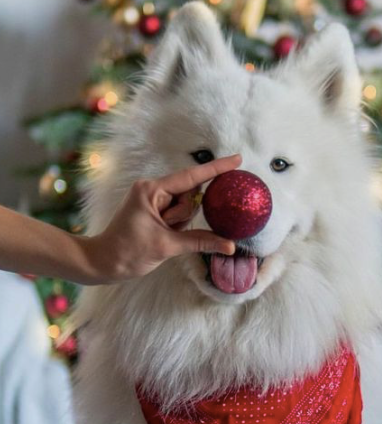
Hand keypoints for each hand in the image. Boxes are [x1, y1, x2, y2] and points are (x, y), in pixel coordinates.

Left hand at [83, 154, 240, 282]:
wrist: (102, 263)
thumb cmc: (127, 252)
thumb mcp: (167, 246)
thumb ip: (200, 241)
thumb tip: (229, 245)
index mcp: (152, 190)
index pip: (192, 177)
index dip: (216, 168)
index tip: (237, 160)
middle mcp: (152, 189)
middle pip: (189, 195)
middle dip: (184, 215)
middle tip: (166, 230)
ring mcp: (152, 199)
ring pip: (185, 207)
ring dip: (179, 224)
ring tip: (159, 235)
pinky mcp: (153, 209)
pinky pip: (177, 213)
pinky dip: (177, 225)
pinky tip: (164, 234)